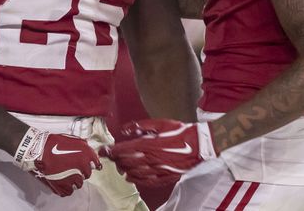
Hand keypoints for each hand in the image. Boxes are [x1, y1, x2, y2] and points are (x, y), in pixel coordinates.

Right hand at [13, 127, 101, 196]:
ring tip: (66, 174)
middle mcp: (82, 168)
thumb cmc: (54, 143)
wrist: (39, 150)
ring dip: (74, 180)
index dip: (92, 164)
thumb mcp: (73, 139)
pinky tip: (62, 181)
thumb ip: (84, 146)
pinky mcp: (62, 186)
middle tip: (73, 167)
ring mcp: (72, 179)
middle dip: (82, 171)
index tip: (90, 165)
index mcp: (85, 155)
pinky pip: (69, 191)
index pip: (96, 164)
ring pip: (78, 184)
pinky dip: (66, 187)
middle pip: (87, 174)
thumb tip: (89, 150)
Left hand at [100, 119, 216, 186]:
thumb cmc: (181, 132)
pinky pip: (147, 181)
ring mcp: (158, 170)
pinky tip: (130, 178)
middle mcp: (152, 159)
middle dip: (115, 160)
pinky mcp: (165, 177)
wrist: (200, 145)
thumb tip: (125, 129)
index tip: (103, 151)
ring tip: (119, 166)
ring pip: (135, 173)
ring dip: (124, 169)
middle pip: (127, 162)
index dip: (111, 151)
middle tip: (109, 157)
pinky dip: (136, 180)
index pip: (124, 150)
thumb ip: (141, 125)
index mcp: (149, 145)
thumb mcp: (161, 123)